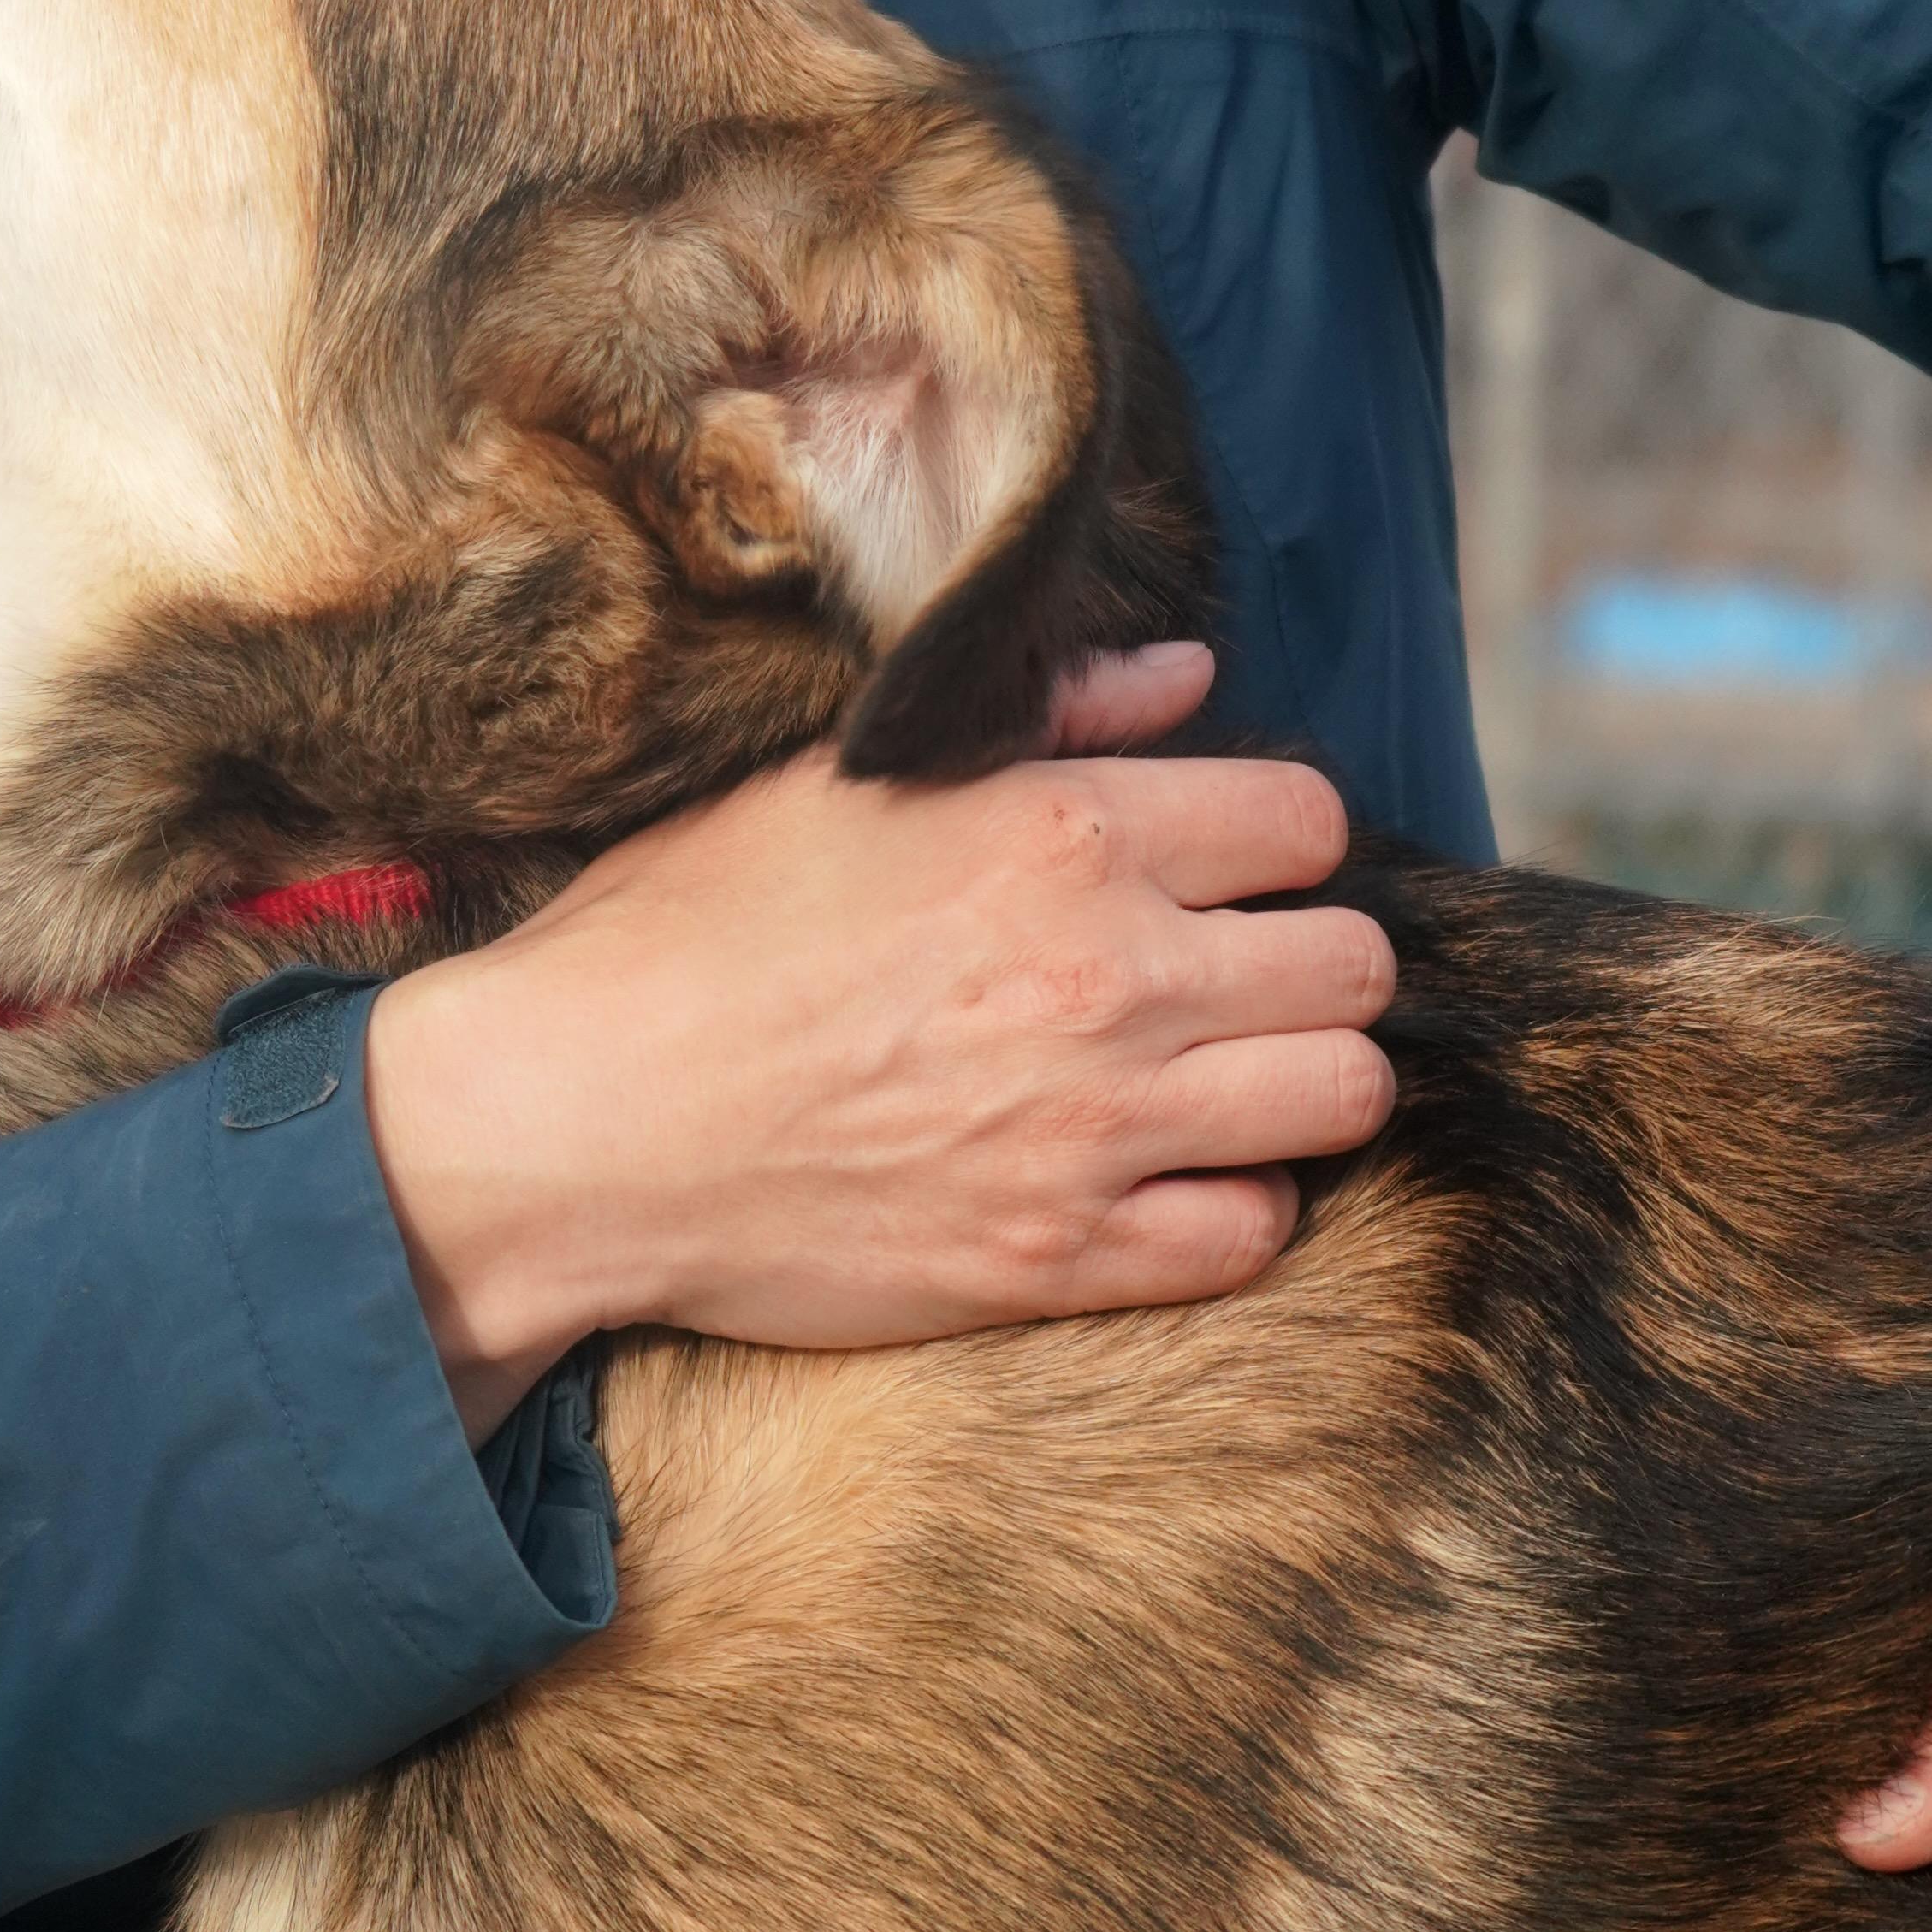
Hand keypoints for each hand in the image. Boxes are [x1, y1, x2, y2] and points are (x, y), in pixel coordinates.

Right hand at [363, 644, 1396, 1439]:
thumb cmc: (685, 933)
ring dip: (1299, 1088)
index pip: (1307, 819)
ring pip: (1342, 1097)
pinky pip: (1252, 1235)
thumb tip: (1185, 675)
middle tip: (1233, 987)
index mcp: (1063, 832)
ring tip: (1222, 1084)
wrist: (575, 1122)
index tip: (1218, 879)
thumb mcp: (843, 777)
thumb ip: (1043, 717)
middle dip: (1310, 967)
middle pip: (1356, 964)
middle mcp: (1109, 974)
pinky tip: (1161, 1183)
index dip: (1275, 847)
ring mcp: (1094, 1126)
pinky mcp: (1059, 1255)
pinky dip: (1229, 1210)